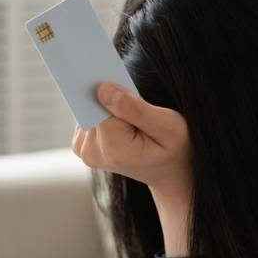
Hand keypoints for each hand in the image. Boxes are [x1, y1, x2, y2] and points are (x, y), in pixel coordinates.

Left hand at [72, 82, 191, 200]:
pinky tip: (123, 119)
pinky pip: (86, 113)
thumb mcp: (168, 127)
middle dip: (112, 97)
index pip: (98, 104)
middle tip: (136, 105)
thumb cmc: (175, 149)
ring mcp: (84, 149)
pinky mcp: (82, 144)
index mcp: (112, 149)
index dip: (112, 89)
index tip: (120, 84)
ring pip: (88, 107)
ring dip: (109, 105)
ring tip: (133, 118)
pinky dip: (104, 111)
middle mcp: (91, 152)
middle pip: (90, 105)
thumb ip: (136, 109)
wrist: (170, 172)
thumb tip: (102, 89)